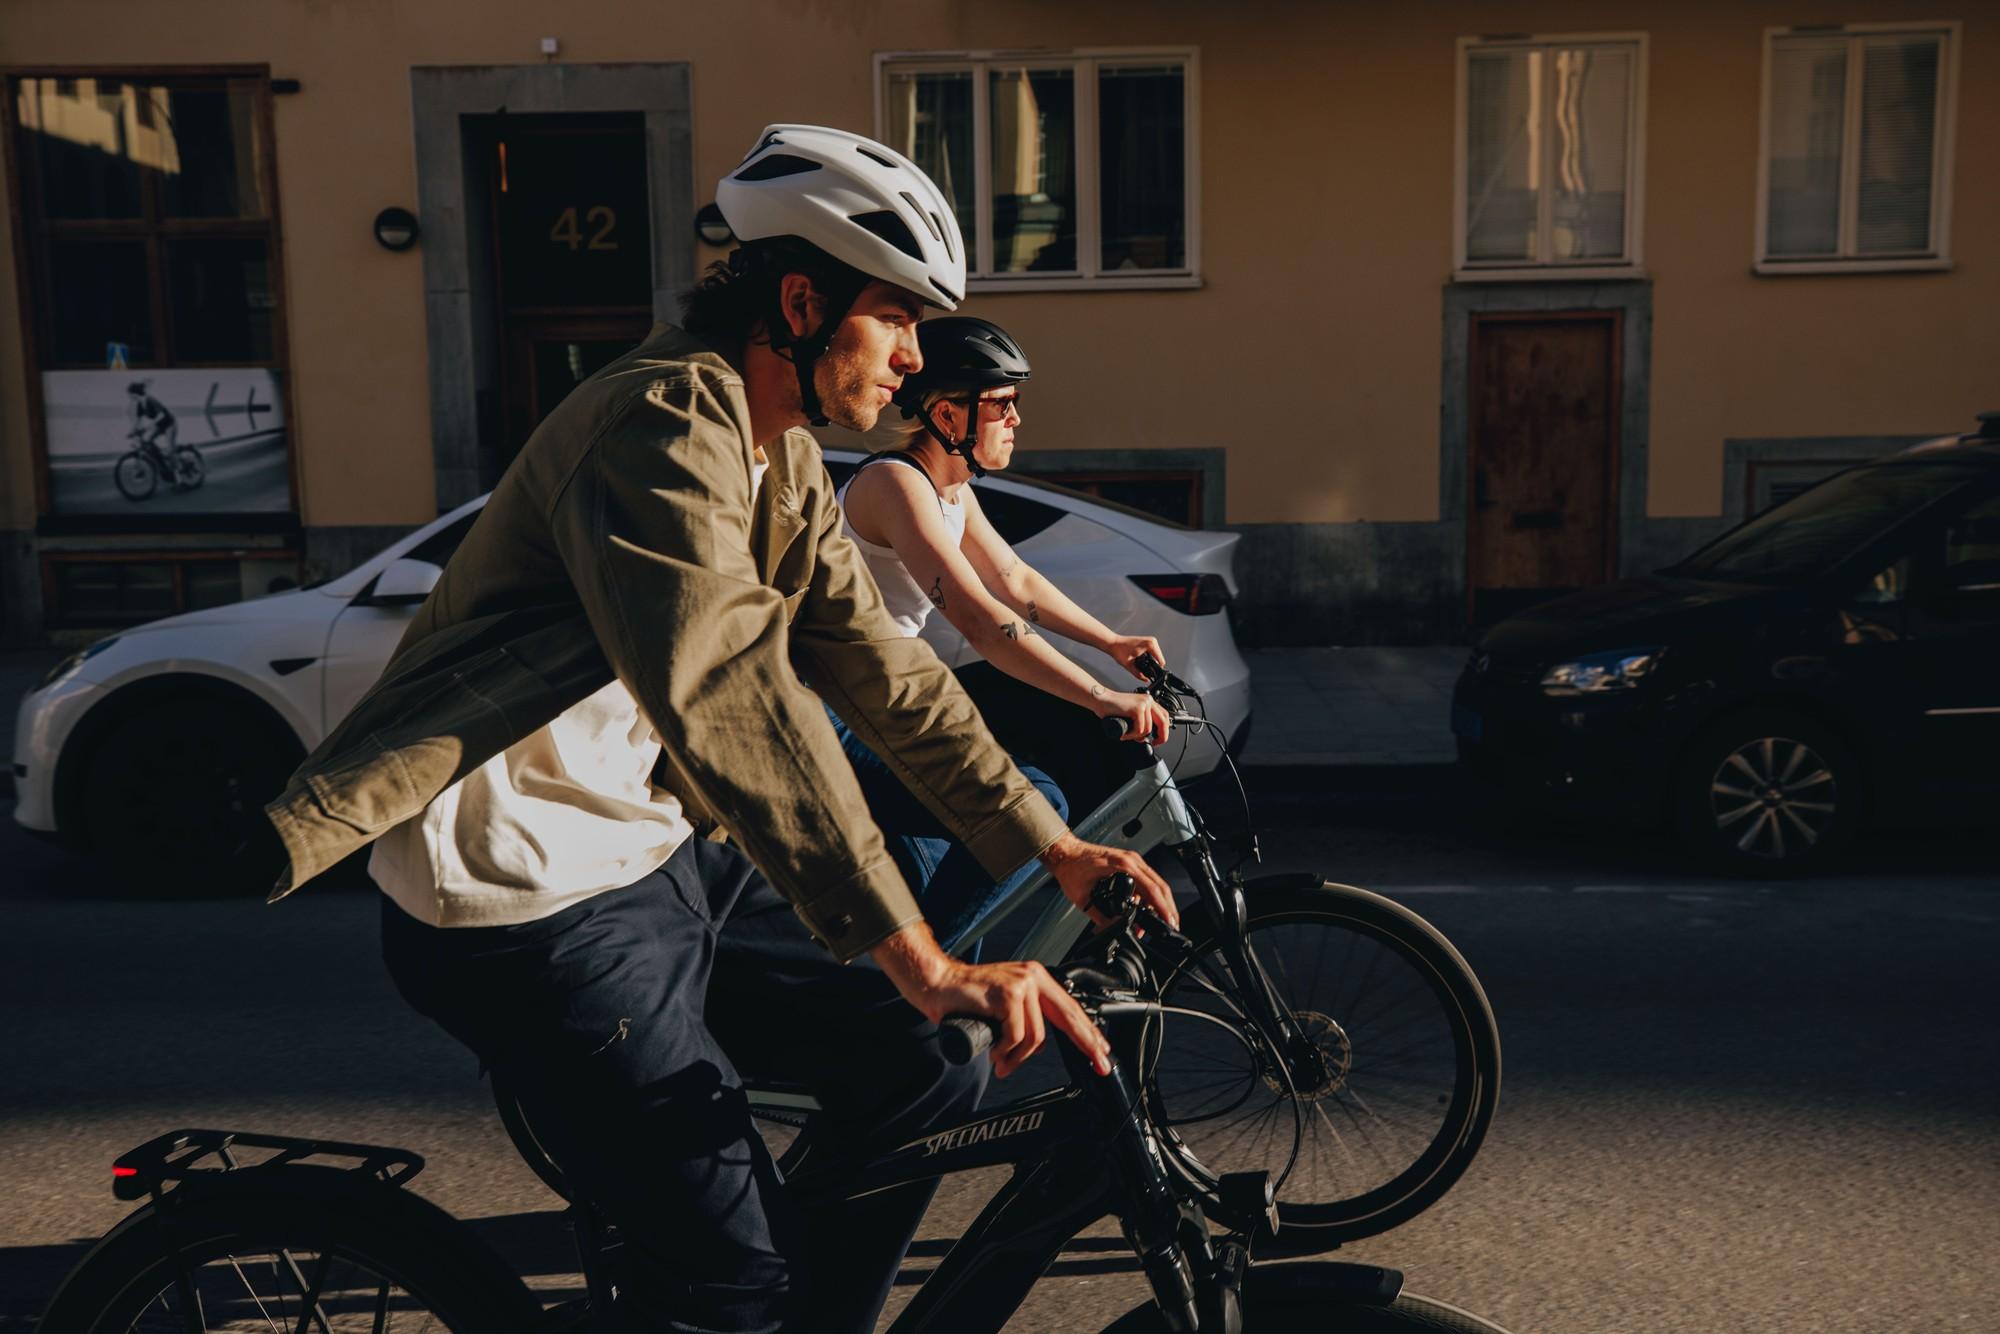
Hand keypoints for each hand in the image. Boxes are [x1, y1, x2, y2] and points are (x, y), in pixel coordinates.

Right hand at [873, 924, 1111, 1078]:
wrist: (937, 985)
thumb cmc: (966, 1000)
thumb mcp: (1005, 1007)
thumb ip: (1025, 1018)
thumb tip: (1038, 1045)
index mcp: (1036, 978)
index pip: (1070, 1008)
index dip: (1088, 1032)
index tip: (1101, 1051)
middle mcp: (1032, 977)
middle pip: (1069, 1017)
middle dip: (1086, 1044)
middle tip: (1098, 1064)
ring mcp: (1020, 984)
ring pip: (1036, 1036)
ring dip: (1018, 1058)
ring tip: (1001, 1062)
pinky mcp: (1007, 994)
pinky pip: (1016, 1036)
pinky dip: (1004, 1051)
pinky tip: (993, 1051)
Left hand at [1038, 832, 1179, 932]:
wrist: (1065, 852)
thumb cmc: (1071, 867)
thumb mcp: (1083, 897)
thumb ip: (1099, 916)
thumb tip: (1114, 929)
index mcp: (1123, 865)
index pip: (1151, 888)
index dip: (1162, 907)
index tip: (1168, 920)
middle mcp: (1131, 860)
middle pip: (1160, 885)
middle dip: (1168, 907)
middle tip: (1172, 925)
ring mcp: (1132, 861)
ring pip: (1156, 883)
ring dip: (1161, 902)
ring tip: (1162, 922)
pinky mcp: (1129, 864)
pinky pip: (1147, 880)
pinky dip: (1152, 896)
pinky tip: (1149, 910)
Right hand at [1093, 689, 1170, 745]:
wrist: (1101, 700)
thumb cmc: (1112, 709)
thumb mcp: (1131, 715)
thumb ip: (1141, 722)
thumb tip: (1147, 738)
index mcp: (1148, 701)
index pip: (1164, 716)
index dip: (1164, 730)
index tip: (1158, 739)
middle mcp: (1148, 701)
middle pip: (1163, 722)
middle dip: (1161, 736)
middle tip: (1154, 743)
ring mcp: (1143, 704)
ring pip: (1147, 729)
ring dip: (1136, 736)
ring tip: (1126, 734)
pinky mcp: (1137, 709)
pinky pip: (1139, 730)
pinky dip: (1131, 735)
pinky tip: (1124, 733)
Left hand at [1107, 635, 1166, 682]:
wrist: (1113, 642)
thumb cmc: (1118, 650)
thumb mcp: (1128, 665)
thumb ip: (1138, 674)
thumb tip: (1146, 680)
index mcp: (1150, 645)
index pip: (1160, 661)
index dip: (1156, 670)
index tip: (1150, 676)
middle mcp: (1152, 641)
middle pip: (1159, 659)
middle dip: (1152, 666)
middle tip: (1142, 670)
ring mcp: (1150, 641)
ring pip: (1157, 657)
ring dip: (1150, 662)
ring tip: (1139, 664)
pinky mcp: (1148, 642)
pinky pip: (1153, 653)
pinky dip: (1149, 658)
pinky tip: (1140, 660)